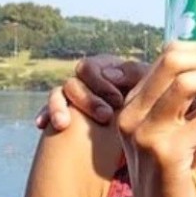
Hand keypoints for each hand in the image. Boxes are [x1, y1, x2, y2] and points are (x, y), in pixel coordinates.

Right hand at [35, 55, 150, 129]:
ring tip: (64, 124)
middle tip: (105, 116)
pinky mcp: (67, 113)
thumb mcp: (149, 87)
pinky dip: (45, 114)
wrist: (146, 129)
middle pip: (73, 82)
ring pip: (57, 94)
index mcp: (104, 67)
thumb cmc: (153, 101)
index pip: (90, 68)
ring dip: (59, 107)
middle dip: (87, 99)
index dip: (101, 84)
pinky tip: (42, 124)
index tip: (118, 101)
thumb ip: (135, 75)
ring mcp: (74, 95)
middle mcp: (86, 79)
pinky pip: (49, 110)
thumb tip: (110, 75)